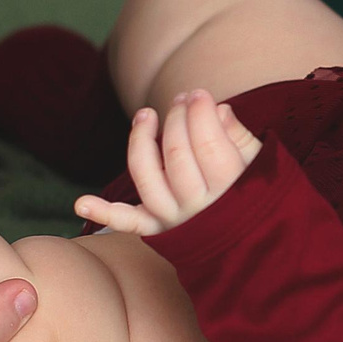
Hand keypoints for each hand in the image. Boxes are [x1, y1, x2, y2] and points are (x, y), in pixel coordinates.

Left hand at [73, 91, 261, 235]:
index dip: (200, 113)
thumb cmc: (259, 196)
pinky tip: (80, 204)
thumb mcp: (262, 165)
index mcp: (230, 191)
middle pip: (177, 155)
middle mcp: (199, 208)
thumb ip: (240, 138)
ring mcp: (175, 219)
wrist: (256, 246)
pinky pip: (128, 223)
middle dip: (177, 118)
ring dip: (140, 141)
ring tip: (145, 115)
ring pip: (146, 177)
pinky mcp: (157, 230)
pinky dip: (103, 214)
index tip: (200, 94)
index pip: (208, 143)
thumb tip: (218, 110)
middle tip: (182, 99)